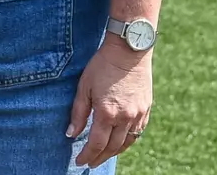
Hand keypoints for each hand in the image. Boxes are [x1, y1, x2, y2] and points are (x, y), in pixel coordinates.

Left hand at [67, 39, 151, 166]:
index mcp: (107, 113)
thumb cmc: (102, 66)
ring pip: (126, 143)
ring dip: (114, 152)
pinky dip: (127, 142)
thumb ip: (78, 113)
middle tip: (90, 163)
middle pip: (112, 147)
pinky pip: (137, 133)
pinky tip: (120, 143)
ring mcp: (138, 115)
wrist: (129, 52)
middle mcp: (125, 118)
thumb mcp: (84, 87)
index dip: (87, 155)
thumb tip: (71, 134)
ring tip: (103, 156)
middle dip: (100, 157)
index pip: (96, 143)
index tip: (80, 162)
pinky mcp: (146, 110)